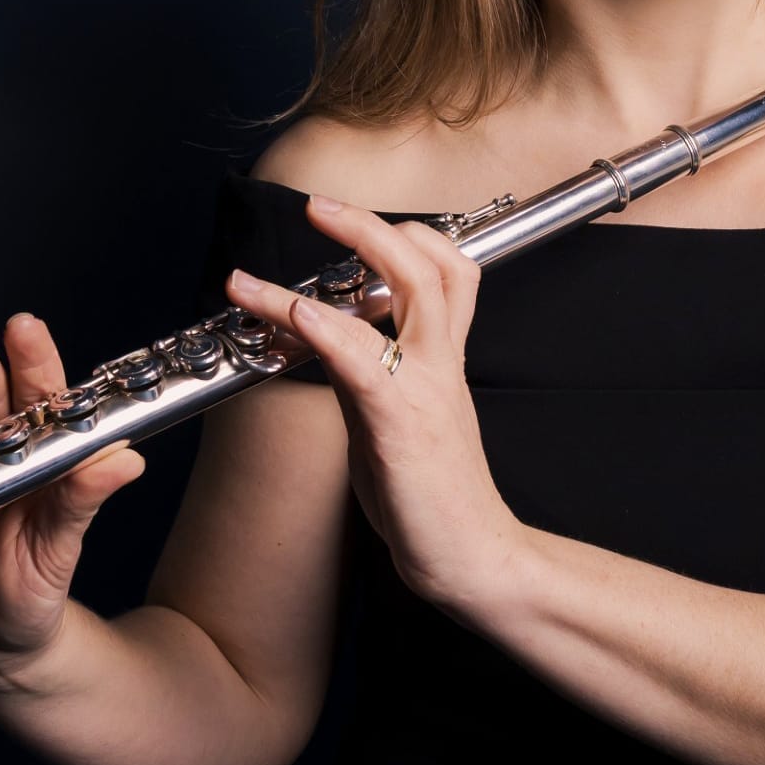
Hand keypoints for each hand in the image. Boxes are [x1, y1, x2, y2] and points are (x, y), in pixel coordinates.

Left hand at [224, 197, 522, 616]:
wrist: (472, 558)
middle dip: (374, 225)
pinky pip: (363, 359)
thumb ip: (368, 374)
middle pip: (431, 264)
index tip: (354, 219)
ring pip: (410, 289)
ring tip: (299, 231)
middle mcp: (441, 362)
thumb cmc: (431, 494)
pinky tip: (291, 311)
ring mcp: (426, 387)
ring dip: (354, 247)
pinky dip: (325, 326)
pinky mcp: (401, 423)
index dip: (408, 236)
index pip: (446, 273)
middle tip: (320, 205)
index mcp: (443, 360)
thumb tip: (328, 340)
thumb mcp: (396, 419)